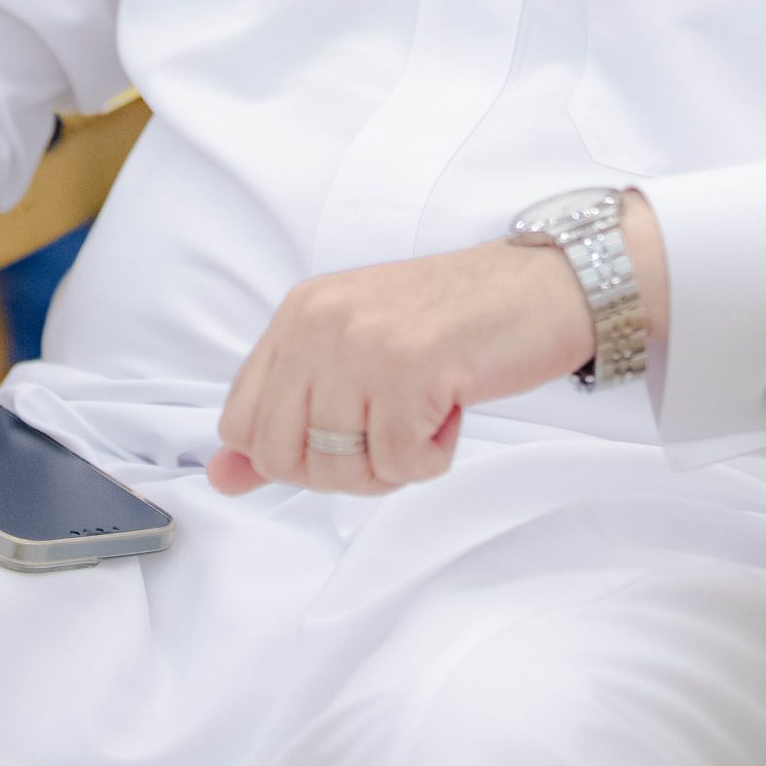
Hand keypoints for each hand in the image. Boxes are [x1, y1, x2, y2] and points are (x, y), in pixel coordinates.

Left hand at [208, 193, 668, 498]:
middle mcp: (319, 322)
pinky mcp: (411, 369)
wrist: (543, 289)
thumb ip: (288, 413)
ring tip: (426, 410)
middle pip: (283, 457)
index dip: (292, 454)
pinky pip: (401, 465)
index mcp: (299, 314)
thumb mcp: (356, 356)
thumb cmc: (456, 324)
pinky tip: (453, 408)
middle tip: (391, 428)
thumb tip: (222, 476)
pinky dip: (433, 456)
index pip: (242, 422)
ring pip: (339, 469)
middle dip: (341, 469)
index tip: (347, 434)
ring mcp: (363, 344)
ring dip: (393, 463)